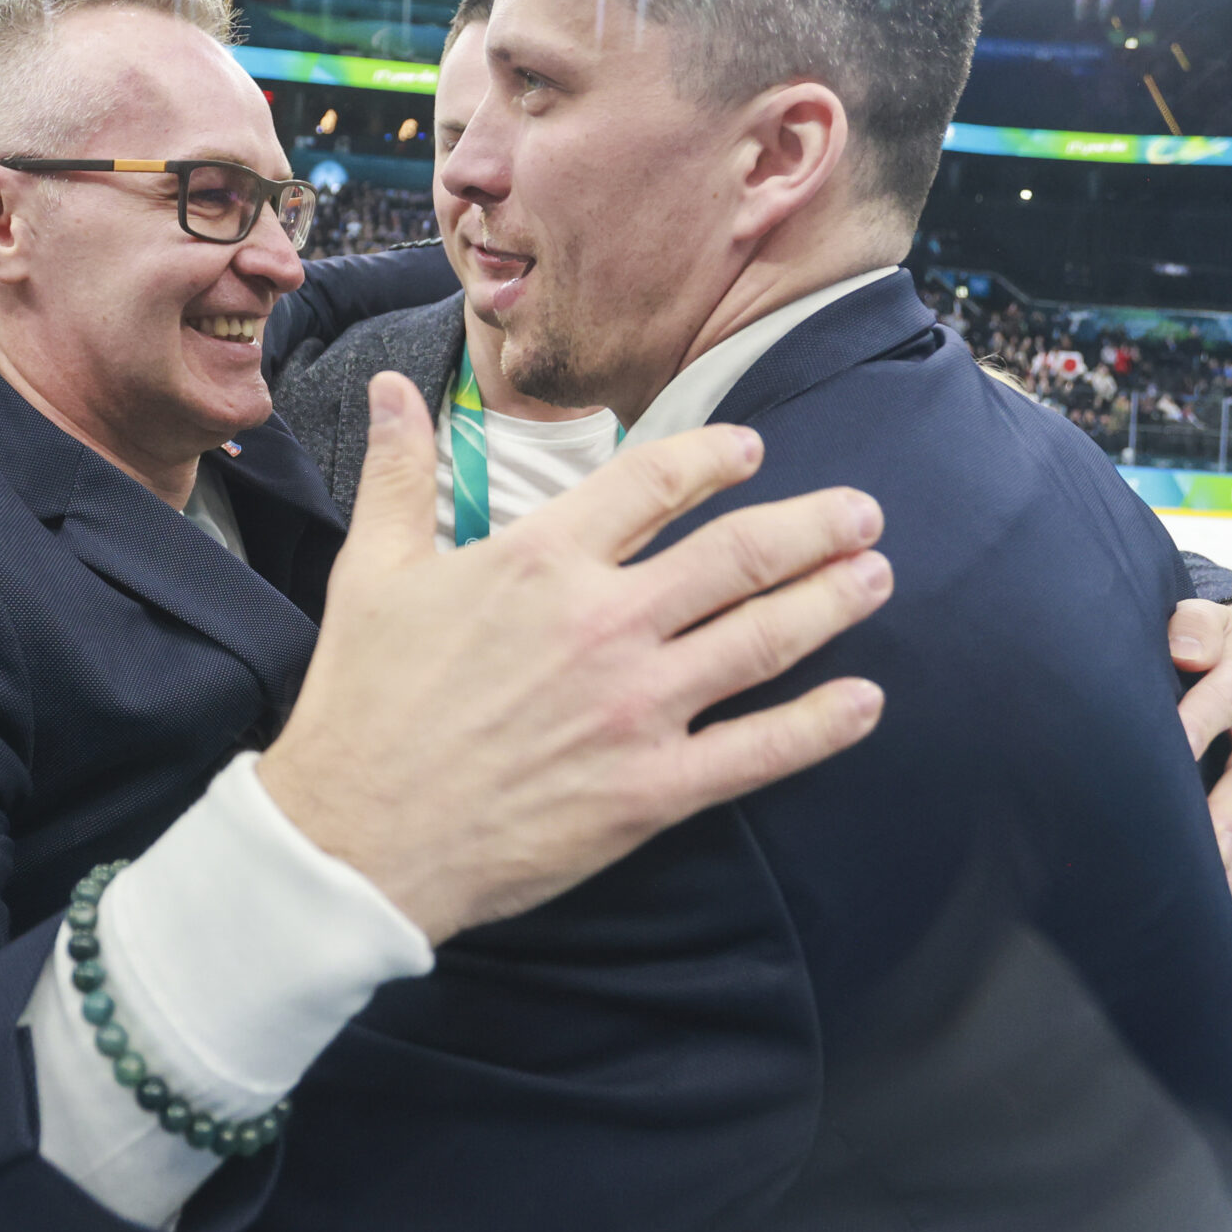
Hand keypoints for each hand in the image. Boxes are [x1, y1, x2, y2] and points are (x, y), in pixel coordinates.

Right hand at [260, 372, 891, 945]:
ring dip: (832, 601)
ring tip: (876, 575)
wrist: (355, 840)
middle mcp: (603, 622)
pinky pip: (760, 750)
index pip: (656, 481)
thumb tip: (392, 391)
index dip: (715, 457)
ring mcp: (635, 708)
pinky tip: (865, 701)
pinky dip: (823, 724)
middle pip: (738, 554)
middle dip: (813, 526)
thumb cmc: (361, 704)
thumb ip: (400, 474)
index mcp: (540, 559)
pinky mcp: (651, 790)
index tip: (751, 451)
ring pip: (764, 638)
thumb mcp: (371, 572)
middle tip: (862, 512)